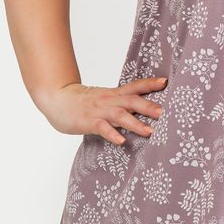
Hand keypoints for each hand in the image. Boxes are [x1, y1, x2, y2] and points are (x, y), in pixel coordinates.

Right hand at [41, 76, 168, 144]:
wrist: (57, 98)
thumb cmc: (85, 102)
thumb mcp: (106, 99)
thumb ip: (123, 104)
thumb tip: (145, 110)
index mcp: (115, 94)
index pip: (136, 87)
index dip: (150, 84)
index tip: (166, 82)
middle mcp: (110, 101)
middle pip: (132, 101)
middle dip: (150, 107)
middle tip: (166, 114)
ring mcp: (99, 111)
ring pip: (120, 115)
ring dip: (135, 123)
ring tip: (149, 132)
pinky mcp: (88, 122)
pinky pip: (102, 128)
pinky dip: (112, 134)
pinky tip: (121, 141)